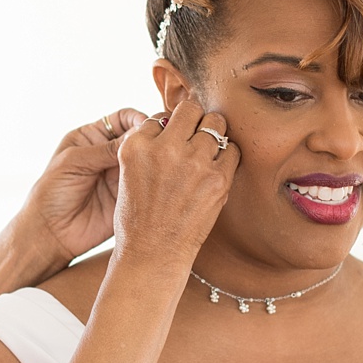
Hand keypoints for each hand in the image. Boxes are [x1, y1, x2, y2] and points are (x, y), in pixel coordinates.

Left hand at [18, 108, 148, 267]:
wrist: (49, 232)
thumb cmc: (52, 192)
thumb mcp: (75, 162)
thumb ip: (106, 149)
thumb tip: (140, 133)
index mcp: (93, 137)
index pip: (123, 119)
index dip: (139, 119)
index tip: (150, 126)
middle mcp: (109, 153)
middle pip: (139, 138)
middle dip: (152, 138)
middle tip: (162, 143)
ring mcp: (120, 175)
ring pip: (146, 161)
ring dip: (156, 160)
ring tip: (164, 161)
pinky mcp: (128, 197)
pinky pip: (147, 185)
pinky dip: (156, 182)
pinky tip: (161, 181)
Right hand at [111, 99, 238, 270]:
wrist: (153, 254)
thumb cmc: (139, 217)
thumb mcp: (128, 174)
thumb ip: (148, 147)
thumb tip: (175, 123)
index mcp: (135, 145)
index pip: (160, 116)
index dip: (168, 129)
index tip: (171, 145)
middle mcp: (163, 148)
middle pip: (190, 109)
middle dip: (194, 120)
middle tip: (195, 138)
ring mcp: (192, 161)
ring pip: (216, 123)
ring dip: (213, 135)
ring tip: (207, 154)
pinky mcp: (217, 178)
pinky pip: (233, 149)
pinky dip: (227, 156)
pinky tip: (217, 170)